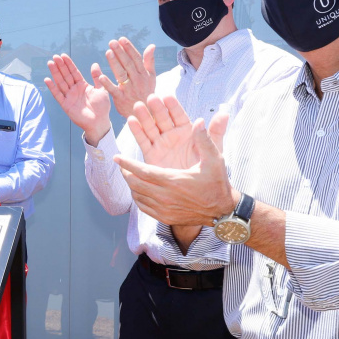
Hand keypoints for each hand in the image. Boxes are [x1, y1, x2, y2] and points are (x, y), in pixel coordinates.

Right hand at [44, 54, 111, 144]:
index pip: (74, 72)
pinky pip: (58, 95)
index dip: (68, 64)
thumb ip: (97, 77)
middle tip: (55, 56)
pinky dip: (52, 88)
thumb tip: (94, 64)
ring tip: (50, 63)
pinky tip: (47, 79)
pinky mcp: (65, 105)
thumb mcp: (102, 89)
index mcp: (82, 85)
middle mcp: (74, 89)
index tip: (63, 55)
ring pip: (60, 82)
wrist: (99, 121)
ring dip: (55, 73)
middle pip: (66, 75)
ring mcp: (69, 97)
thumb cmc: (102, 107)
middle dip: (60, 66)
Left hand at [99, 37, 156, 118]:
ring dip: (114, 63)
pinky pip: (113, 90)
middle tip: (112, 42)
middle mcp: (137, 80)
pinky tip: (100, 76)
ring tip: (108, 52)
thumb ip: (149, 61)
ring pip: (121, 74)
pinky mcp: (121, 99)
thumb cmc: (147, 93)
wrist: (145, 114)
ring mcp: (129, 89)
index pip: (136, 58)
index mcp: (143, 74)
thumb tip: (151, 45)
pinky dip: (107, 83)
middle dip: (120, 52)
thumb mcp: (151, 77)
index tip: (121, 39)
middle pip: (128, 64)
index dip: (129, 48)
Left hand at [114, 118, 233, 225]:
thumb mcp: (215, 160)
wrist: (222, 212)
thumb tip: (199, 120)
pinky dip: (138, 197)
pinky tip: (138, 190)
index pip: (142, 171)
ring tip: (129, 175)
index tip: (117, 157)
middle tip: (122, 165)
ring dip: (131, 185)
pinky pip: (143, 207)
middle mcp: (165, 196)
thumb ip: (205, 140)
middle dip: (125, 172)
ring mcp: (164, 209)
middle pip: (135, 184)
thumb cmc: (217, 183)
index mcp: (173, 180)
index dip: (127, 164)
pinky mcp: (164, 218)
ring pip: (137, 196)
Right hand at [127, 95, 227, 169]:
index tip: (167, 97)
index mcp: (188, 133)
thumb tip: (223, 114)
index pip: (179, 116)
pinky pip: (143, 141)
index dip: (173, 106)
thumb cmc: (209, 173)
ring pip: (151, 127)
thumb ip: (215, 133)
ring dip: (144, 117)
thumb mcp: (213, 152)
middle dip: (157, 108)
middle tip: (151, 98)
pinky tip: (131, 121)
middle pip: (163, 119)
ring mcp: (161, 145)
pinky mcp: (151, 155)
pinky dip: (137, 131)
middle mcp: (173, 136)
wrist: (197, 194)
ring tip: (138, 107)